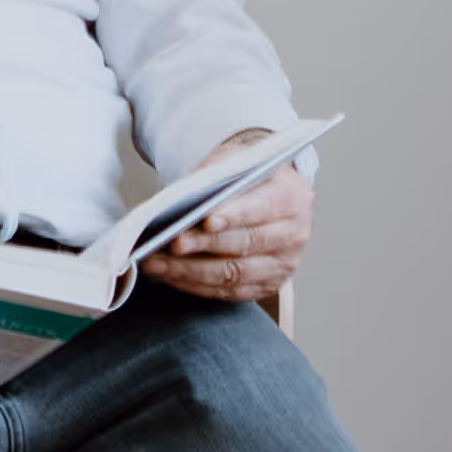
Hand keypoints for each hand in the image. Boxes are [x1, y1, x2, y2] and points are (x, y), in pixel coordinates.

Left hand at [142, 145, 315, 305]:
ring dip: (190, 271)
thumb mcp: (237, 161)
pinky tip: (171, 275)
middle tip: (171, 243)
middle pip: (245, 244)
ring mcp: (283, 264)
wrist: (270, 198)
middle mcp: (294, 234)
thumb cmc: (249, 179)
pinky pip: (229, 291)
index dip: (234, 215)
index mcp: (292, 197)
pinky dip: (195, 285)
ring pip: (233, 274)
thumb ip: (215, 175)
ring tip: (157, 263)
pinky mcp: (267, 285)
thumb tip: (178, 199)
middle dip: (203, 245)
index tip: (204, 220)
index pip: (262, 208)